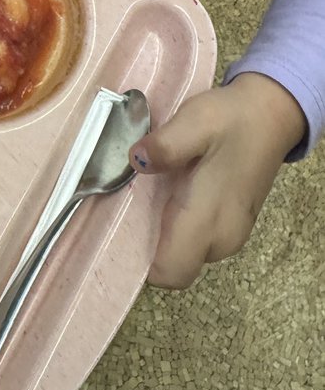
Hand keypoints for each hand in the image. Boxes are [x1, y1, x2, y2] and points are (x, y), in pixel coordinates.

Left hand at [129, 73, 305, 288]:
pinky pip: (198, 241)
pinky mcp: (232, 226)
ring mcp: (230, 235)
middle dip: (147, 245)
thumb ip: (165, 146)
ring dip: (164, 234)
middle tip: (126, 203)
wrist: (271, 115)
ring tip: (146, 195)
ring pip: (186, 254)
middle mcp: (221, 238)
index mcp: (207, 219)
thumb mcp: (194, 122)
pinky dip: (179, 226)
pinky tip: (169, 193)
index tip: (117, 232)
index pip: (171, 273)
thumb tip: (135, 161)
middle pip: (175, 267)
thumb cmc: (231, 120)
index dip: (141, 262)